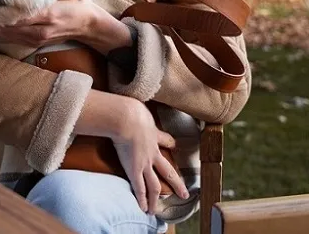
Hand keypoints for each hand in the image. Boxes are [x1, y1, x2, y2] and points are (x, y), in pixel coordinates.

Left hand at [0, 0, 97, 47]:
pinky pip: (13, 38)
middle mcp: (41, 30)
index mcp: (49, 14)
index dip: (2, 8)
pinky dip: (1, 31)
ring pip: (9, 34)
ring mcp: (37, 39)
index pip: (19, 13)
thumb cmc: (74, 4)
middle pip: (10, 25)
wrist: (87, 25)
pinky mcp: (35, 44)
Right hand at [112, 99, 188, 213]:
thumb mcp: (136, 105)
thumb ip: (132, 105)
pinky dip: (143, 200)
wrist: (126, 118)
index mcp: (153, 134)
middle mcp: (153, 151)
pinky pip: (140, 188)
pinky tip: (145, 209)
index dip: (169, 143)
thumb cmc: (129, 109)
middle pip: (167, 170)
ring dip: (158, 198)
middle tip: (184, 192)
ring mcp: (145, 162)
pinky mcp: (134, 169)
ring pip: (155, 184)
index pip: (164, 140)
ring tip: (158, 210)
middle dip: (176, 182)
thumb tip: (124, 98)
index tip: (173, 145)